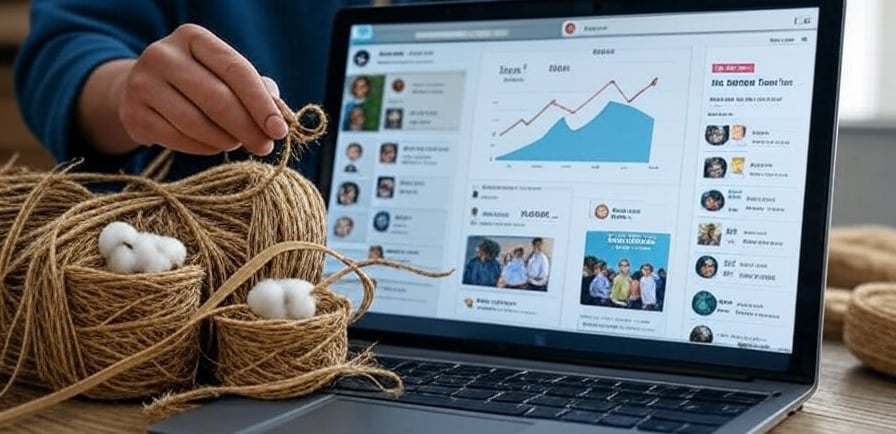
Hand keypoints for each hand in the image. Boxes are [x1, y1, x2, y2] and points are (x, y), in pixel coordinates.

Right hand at [110, 24, 287, 155]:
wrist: (142, 90)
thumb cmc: (198, 82)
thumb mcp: (224, 74)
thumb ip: (254, 89)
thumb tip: (278, 116)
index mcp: (192, 37)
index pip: (236, 70)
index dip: (261, 103)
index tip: (280, 130)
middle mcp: (163, 54)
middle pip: (217, 98)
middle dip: (248, 128)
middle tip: (265, 146)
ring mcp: (142, 83)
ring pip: (197, 123)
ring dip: (226, 140)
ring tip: (236, 143)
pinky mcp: (133, 114)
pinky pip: (179, 139)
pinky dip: (204, 148)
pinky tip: (214, 146)